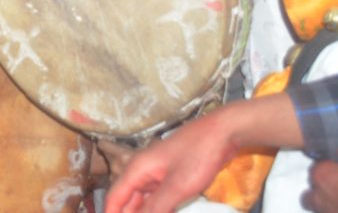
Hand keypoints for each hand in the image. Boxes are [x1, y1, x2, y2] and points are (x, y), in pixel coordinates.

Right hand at [105, 112, 239, 212]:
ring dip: (145, 212)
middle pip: (128, 201)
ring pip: (144, 201)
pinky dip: (159, 209)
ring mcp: (158, 174)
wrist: (223, 132)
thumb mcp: (178, 186)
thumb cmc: (198, 155)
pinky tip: (168, 212)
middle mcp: (143, 171)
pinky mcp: (172, 177)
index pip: (114, 198)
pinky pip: (158, 198)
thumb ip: (156, 208)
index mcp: (137, 170)